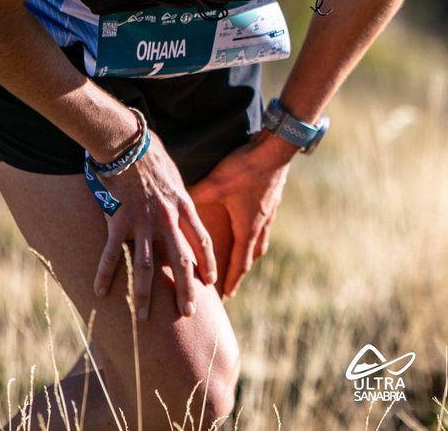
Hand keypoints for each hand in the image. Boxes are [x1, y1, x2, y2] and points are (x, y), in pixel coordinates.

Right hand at [92, 136, 217, 320]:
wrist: (127, 141)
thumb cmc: (150, 153)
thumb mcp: (173, 176)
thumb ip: (177, 196)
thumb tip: (180, 207)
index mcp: (184, 206)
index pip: (203, 241)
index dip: (208, 263)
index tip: (210, 282)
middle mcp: (168, 218)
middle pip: (182, 261)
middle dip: (185, 290)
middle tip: (188, 313)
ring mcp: (144, 221)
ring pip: (147, 266)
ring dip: (145, 294)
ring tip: (143, 317)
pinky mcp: (119, 220)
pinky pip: (113, 253)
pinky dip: (105, 273)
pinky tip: (100, 291)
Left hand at [189, 131, 294, 296]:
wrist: (275, 149)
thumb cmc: (246, 168)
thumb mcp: (216, 184)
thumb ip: (195, 197)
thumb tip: (172, 208)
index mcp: (247, 227)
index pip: (239, 262)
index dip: (231, 281)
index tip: (225, 297)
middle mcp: (260, 224)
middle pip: (252, 256)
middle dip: (240, 271)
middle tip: (231, 284)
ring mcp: (269, 212)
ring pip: (260, 240)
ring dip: (250, 253)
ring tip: (242, 259)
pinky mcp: (273, 199)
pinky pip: (264, 225)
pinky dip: (256, 233)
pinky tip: (251, 224)